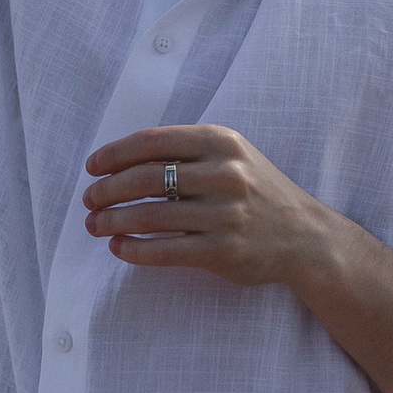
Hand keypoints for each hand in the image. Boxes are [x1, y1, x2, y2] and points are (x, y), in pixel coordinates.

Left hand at [82, 122, 331, 285]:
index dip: (114, 154)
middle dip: (108, 189)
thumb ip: (186, 152)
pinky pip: (165, 251)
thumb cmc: (256, 190)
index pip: (153, 141)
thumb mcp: (230, 156)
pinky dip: (134, 250)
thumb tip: (121, 161)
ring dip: (113, 221)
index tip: (92, 167)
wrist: (304, 236)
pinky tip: (118, 248)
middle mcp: (225, 173)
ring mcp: (225, 214)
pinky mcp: (223, 252)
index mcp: (222, 141)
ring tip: (94, 225)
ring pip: (151, 215)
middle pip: (146, 178)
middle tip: (88, 200)